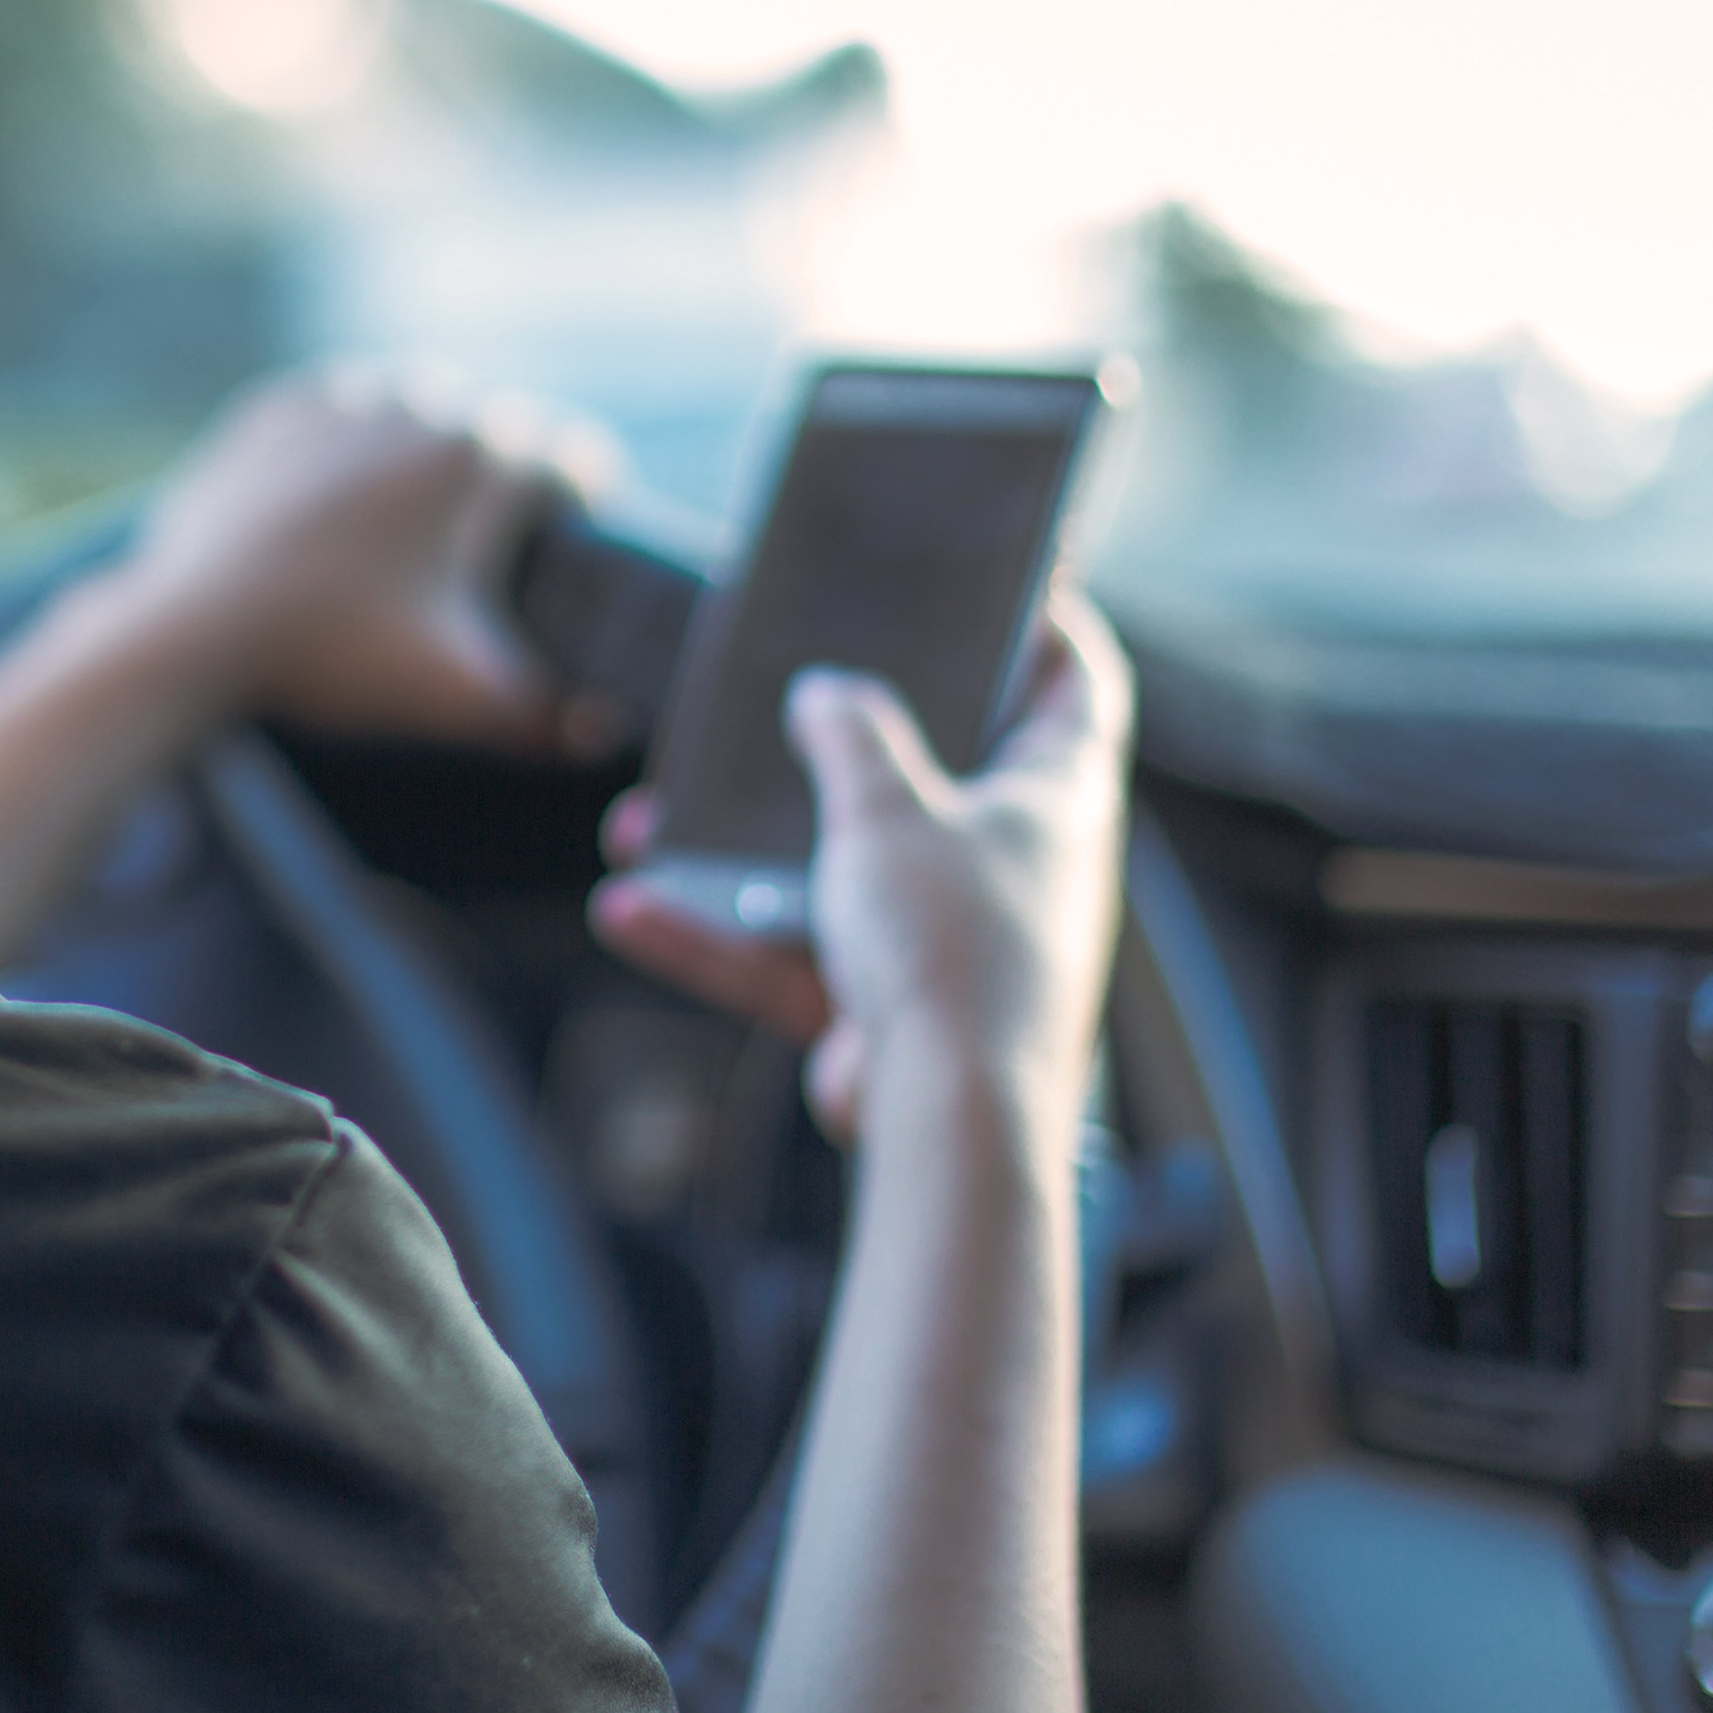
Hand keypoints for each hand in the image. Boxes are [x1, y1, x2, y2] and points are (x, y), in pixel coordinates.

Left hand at [103, 365, 623, 755]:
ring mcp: (338, 405)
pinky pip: (332, 404)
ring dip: (433, 432)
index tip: (586, 515)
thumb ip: (543, 717)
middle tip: (510, 514)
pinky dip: (351, 430)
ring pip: (413, 399)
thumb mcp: (454, 697)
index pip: (569, 457)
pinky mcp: (270, 416)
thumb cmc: (334, 658)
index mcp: (478, 466)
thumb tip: (606, 731)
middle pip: (494, 422)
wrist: (196, 630)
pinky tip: (348, 467)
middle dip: (512, 462)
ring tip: (432, 485)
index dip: (586, 489)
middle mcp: (415, 412)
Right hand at [589, 593, 1131, 1139]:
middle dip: (855, 739)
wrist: (949, 1123)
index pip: (1077, 685)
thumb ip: (851, 735)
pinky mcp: (893, 1008)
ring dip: (750, 852)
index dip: (1044, 629)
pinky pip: (797, 956)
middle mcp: (1018, 865)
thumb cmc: (954, 950)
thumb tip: (828, 690)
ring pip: (842, 872)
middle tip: (800, 687)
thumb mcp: (887, 807)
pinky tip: (635, 910)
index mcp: (1058, 795)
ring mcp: (954, 941)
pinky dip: (723, 937)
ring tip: (664, 819)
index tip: (1003, 589)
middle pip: (942, 773)